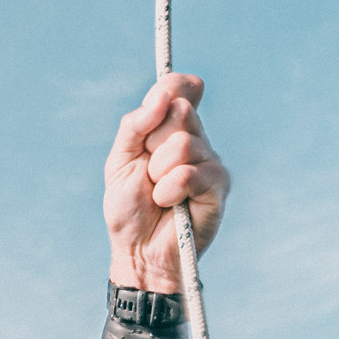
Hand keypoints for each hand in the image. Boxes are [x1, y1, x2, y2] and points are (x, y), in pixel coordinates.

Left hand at [105, 73, 230, 293]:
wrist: (137, 251)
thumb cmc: (129, 210)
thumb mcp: (119, 161)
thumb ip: (135, 124)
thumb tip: (161, 97)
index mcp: (170, 129)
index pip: (180, 87)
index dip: (170, 88)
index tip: (155, 110)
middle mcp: (195, 139)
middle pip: (181, 110)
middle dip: (152, 143)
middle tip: (148, 172)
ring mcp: (210, 161)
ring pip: (182, 144)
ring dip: (158, 173)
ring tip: (158, 194)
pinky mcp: (219, 185)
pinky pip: (190, 173)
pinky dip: (170, 190)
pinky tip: (170, 204)